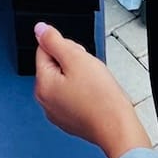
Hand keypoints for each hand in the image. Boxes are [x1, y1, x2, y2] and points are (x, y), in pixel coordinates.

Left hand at [33, 24, 150, 157]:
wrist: (117, 127)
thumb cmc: (100, 98)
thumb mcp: (77, 59)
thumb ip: (54, 41)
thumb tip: (39, 30)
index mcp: (42, 85)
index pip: (44, 50)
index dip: (65, 47)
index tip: (79, 57)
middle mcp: (45, 100)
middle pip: (54, 65)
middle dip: (72, 62)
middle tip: (89, 71)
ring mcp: (57, 112)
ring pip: (65, 80)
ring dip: (79, 76)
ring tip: (94, 84)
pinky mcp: (70, 119)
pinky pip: (73, 95)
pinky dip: (84, 91)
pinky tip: (95, 95)